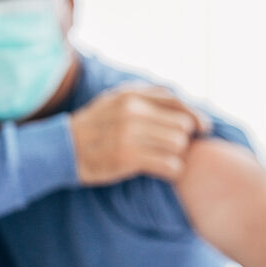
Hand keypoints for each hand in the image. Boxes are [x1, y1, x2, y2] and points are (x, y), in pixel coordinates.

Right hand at [70, 84, 210, 184]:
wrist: (62, 149)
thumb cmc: (97, 126)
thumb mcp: (117, 100)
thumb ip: (148, 98)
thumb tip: (185, 105)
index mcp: (132, 95)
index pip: (177, 103)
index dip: (196, 116)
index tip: (204, 128)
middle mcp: (132, 111)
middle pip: (182, 125)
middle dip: (183, 138)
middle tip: (173, 148)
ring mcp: (130, 134)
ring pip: (178, 144)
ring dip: (178, 154)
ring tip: (166, 158)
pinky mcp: (128, 157)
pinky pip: (170, 164)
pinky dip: (173, 170)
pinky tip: (166, 171)